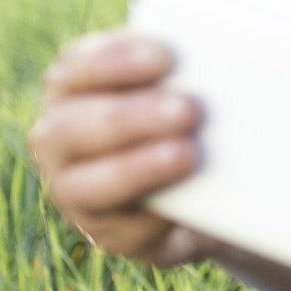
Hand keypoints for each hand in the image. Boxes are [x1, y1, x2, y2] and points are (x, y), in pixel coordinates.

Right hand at [27, 31, 212, 266]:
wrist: (207, 187)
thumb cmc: (188, 113)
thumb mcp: (185, 84)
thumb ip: (188, 69)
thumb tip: (230, 61)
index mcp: (73, 85)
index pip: (77, 66)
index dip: (114, 60)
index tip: (163, 57)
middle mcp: (60, 137)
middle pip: (75, 127)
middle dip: (131, 117)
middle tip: (189, 108)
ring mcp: (75, 190)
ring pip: (87, 185)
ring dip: (138, 169)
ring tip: (188, 153)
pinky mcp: (109, 233)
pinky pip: (124, 230)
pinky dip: (154, 218)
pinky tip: (185, 203)